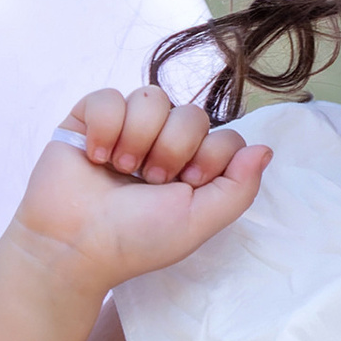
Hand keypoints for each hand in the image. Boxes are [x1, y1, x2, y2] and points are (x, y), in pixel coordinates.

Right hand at [13, 85, 270, 290]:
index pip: (224, 136)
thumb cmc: (135, 240)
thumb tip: (267, 149)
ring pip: (153, 96)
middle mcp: (163, 144)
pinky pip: (110, 96)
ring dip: (138, 137)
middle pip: (193, 113)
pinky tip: (96, 156)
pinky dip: (105, 126)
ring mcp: (126, 128)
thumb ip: (239, 187)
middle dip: (173, 149)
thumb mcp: (199, 222)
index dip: (210, 157)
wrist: (74, 245)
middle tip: (149, 182)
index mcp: (193, 168)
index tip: (187, 184)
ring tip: (120, 170)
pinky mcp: (90, 118)